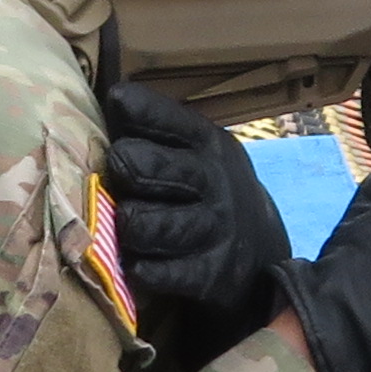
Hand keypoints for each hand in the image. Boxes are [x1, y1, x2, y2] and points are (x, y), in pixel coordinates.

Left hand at [98, 80, 293, 371]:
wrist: (259, 251)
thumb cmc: (206, 190)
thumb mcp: (197, 151)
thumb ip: (154, 129)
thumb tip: (111, 98)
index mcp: (207, 142)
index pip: (164, 117)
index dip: (133, 109)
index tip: (115, 103)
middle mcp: (213, 181)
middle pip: (142, 166)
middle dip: (121, 171)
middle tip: (120, 179)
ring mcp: (213, 228)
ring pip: (142, 223)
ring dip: (127, 225)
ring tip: (130, 225)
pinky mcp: (209, 273)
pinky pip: (155, 272)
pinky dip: (140, 269)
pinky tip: (140, 263)